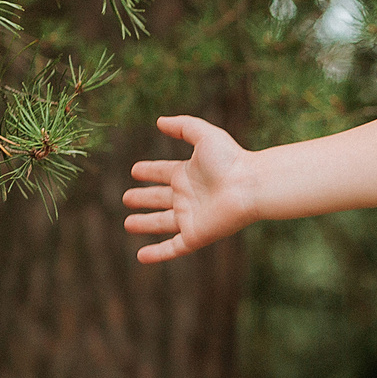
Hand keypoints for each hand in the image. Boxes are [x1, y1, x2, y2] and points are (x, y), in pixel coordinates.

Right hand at [122, 115, 258, 264]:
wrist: (250, 186)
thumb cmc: (230, 160)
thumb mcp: (204, 136)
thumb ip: (183, 126)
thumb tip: (160, 121)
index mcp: (188, 174)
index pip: (163, 172)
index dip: (149, 171)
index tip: (135, 170)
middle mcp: (188, 196)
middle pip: (160, 198)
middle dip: (144, 198)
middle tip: (126, 198)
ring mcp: (192, 217)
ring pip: (162, 223)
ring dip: (145, 224)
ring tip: (128, 224)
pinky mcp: (196, 235)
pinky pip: (173, 248)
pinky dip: (157, 253)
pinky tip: (141, 256)